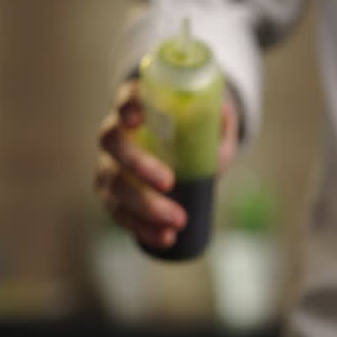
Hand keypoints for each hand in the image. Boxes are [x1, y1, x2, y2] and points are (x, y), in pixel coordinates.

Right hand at [93, 80, 239, 249]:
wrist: (180, 156)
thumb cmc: (192, 133)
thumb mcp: (211, 124)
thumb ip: (219, 122)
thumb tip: (225, 120)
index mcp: (139, 108)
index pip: (126, 98)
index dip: (127, 105)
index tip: (137, 119)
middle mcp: (117, 134)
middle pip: (112, 143)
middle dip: (138, 164)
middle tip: (169, 182)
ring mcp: (110, 166)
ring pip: (113, 183)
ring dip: (143, 205)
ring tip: (178, 221)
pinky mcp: (112, 195)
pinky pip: (118, 212)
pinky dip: (141, 227)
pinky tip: (165, 238)